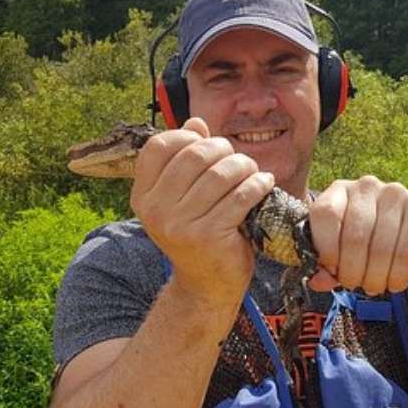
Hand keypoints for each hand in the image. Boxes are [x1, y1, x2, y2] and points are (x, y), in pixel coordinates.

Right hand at [129, 118, 274, 303]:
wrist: (207, 285)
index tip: (208, 145)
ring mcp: (180, 225)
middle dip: (224, 150)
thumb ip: (186, 161)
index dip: (187, 137)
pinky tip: (265, 185)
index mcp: (143, 197)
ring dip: (245, 167)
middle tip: (239, 160)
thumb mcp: (184, 199)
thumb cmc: (199, 234)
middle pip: (194, 155)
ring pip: (220, 174)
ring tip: (253, 172)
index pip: (159, 146)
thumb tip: (196, 123)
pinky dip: (258, 185)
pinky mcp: (209, 236)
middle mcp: (155, 210)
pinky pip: (240, 196)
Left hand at [307, 176, 407, 294]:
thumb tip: (319, 282)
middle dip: (353, 272)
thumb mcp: (342, 253)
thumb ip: (327, 267)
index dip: (326, 249)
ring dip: (375, 278)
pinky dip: (398, 275)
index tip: (333, 270)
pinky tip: (394, 282)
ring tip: (374, 287)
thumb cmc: (369, 244)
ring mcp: (395, 193)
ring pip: (380, 248)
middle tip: (356, 286)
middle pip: (354, 237)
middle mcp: (367, 186)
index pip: (325, 214)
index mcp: (339, 191)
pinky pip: (406, 251)